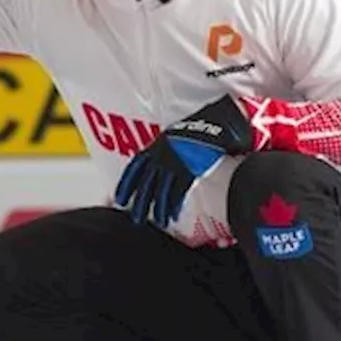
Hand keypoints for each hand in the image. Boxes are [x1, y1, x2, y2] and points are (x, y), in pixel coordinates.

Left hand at [114, 95, 254, 227]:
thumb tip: (172, 158)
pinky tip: (173, 217)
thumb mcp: (182, 132)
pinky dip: (175, 205)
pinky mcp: (190, 170)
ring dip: (157, 209)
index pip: (135, 167)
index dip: (126, 184)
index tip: (119, 198)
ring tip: (156, 222)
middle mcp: (162, 154)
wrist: (221, 117)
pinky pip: (178, 192)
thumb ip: (174, 147)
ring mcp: (175, 162)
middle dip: (140, 202)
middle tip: (135, 218)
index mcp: (158, 144)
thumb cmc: (206, 122)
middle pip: (146, 183)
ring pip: (161, 190)